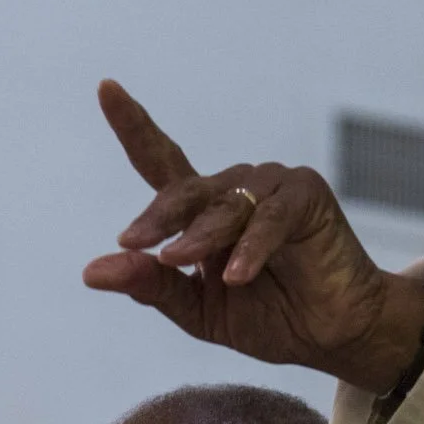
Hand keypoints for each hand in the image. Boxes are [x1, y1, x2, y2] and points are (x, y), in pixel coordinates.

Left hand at [81, 80, 423, 394]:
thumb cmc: (268, 317)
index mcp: (203, 210)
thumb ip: (151, 286)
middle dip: (156, 216)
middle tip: (130, 242)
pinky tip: (236, 277)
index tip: (106, 88)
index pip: (161, 161)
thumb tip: (92, 271)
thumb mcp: (198, 309)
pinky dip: (250, 248)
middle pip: (184, 191)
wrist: (331, 336)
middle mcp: (234, 189)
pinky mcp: (307, 195)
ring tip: (180, 261)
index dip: (135, 126)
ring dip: (199, 236)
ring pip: (224, 206)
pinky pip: (269, 219)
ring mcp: (271, 186)